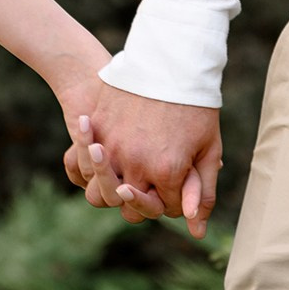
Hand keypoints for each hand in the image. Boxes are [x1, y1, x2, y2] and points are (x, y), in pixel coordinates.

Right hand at [64, 85, 221, 237]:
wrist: (168, 58)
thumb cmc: (193, 104)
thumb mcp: (207, 147)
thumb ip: (202, 191)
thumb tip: (196, 231)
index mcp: (167, 171)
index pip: (166, 209)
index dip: (174, 198)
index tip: (178, 179)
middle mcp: (135, 165)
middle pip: (131, 208)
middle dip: (144, 200)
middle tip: (152, 179)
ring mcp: (111, 147)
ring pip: (100, 195)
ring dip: (112, 189)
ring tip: (125, 173)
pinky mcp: (94, 130)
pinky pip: (82, 167)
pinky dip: (89, 168)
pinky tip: (104, 156)